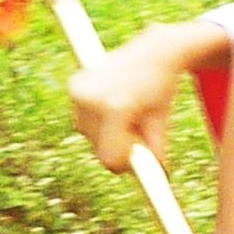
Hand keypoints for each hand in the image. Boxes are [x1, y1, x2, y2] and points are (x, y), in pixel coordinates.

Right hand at [68, 30, 186, 173]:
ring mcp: (78, 91)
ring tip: (128, 112)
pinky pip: (83, 120)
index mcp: (115, 108)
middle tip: (138, 126)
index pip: (111, 159)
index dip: (127, 162)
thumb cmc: (161, 89)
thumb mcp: (161, 123)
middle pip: (99, 149)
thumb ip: (155, 154)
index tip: (141, 158)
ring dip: (108, 133)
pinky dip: (98, 120)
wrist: (153, 52)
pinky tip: (113, 103)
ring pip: (89, 136)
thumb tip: (154, 181)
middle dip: (120, 145)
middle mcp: (91, 98)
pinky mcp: (73, 86)